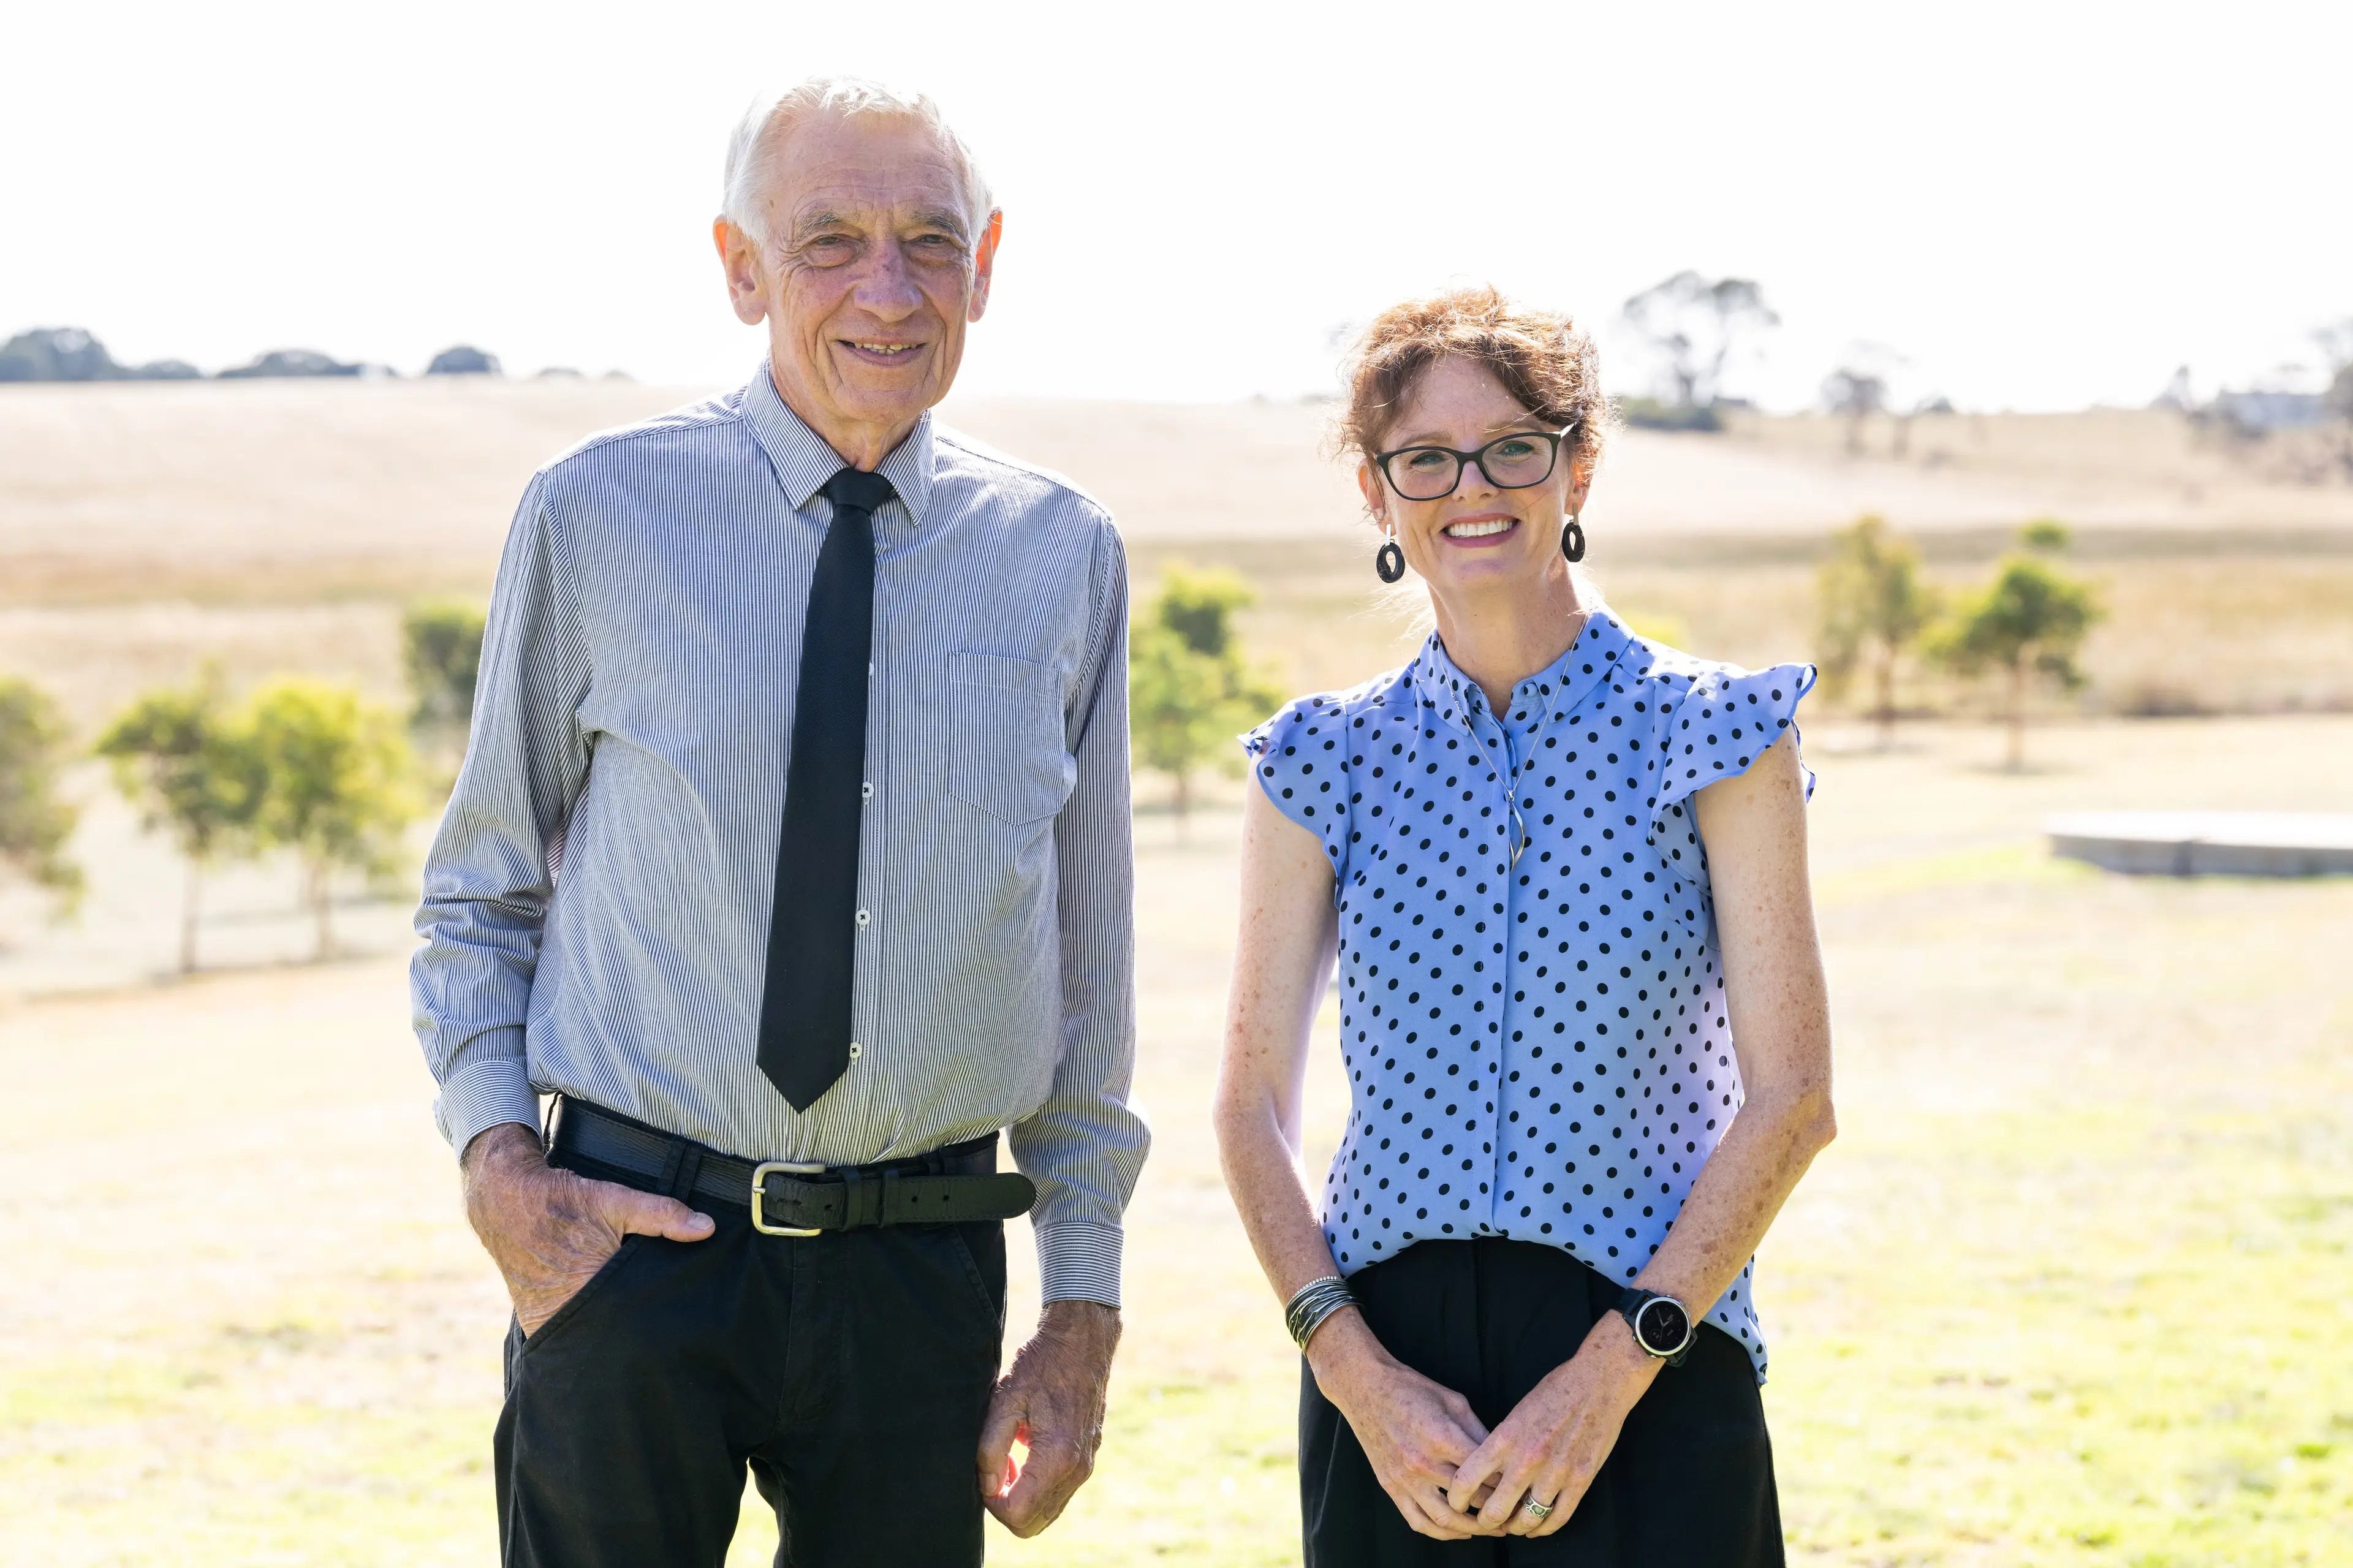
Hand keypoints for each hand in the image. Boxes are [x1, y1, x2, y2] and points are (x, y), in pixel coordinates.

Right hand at [459, 1121, 713, 1335]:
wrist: (504, 1201)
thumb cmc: (562, 1201)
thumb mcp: (614, 1200)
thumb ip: (661, 1215)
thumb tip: (707, 1228)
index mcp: (588, 1291)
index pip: (633, 1325)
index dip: (655, 1327)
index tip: (677, 1330)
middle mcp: (565, 1314)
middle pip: (612, 1338)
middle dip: (635, 1337)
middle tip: (664, 1340)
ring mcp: (547, 1321)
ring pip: (589, 1339)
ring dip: (610, 1336)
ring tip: (636, 1337)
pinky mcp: (535, 1321)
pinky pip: (568, 1334)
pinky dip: (586, 1332)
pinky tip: (605, 1330)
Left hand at [977, 1300, 1120, 1536]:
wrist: (1082, 1341)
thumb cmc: (1041, 1366)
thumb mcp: (1005, 1400)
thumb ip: (990, 1448)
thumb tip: (986, 1485)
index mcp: (1055, 1457)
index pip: (1017, 1515)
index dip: (991, 1503)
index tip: (984, 1475)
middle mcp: (1076, 1469)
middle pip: (1033, 1524)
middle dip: (1005, 1506)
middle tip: (994, 1470)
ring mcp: (1086, 1466)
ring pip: (1047, 1513)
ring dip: (1022, 1497)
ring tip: (1008, 1459)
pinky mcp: (1088, 1458)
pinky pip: (1059, 1495)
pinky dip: (1037, 1488)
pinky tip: (1025, 1453)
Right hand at [1308, 1308, 1493, 1540]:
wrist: (1365, 1388)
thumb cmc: (1412, 1389)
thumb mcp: (1454, 1401)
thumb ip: (1478, 1432)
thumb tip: (1500, 1459)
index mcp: (1443, 1437)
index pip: (1486, 1474)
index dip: (1508, 1484)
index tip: (1520, 1488)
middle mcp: (1423, 1463)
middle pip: (1471, 1500)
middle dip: (1496, 1509)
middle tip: (1513, 1512)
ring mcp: (1404, 1478)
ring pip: (1445, 1519)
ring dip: (1472, 1529)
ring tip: (1490, 1528)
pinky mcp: (1390, 1486)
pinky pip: (1418, 1521)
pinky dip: (1441, 1533)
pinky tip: (1457, 1531)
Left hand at [1443, 1310, 1660, 1536]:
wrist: (1598, 1382)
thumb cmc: (1555, 1390)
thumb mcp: (1517, 1412)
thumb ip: (1502, 1443)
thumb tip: (1488, 1472)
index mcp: (1505, 1438)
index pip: (1467, 1479)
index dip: (1456, 1499)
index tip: (1455, 1503)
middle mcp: (1527, 1459)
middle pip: (1494, 1510)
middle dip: (1485, 1522)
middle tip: (1484, 1522)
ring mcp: (1556, 1472)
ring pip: (1527, 1520)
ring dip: (1516, 1528)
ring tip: (1512, 1526)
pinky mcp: (1581, 1480)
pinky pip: (1558, 1517)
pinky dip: (1544, 1528)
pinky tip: (1536, 1528)